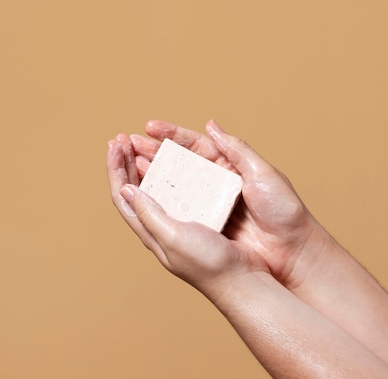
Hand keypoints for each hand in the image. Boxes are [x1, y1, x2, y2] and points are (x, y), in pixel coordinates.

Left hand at [106, 137, 268, 293]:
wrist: (242, 278)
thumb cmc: (208, 263)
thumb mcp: (173, 236)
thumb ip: (149, 214)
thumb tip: (126, 189)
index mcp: (150, 230)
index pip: (122, 195)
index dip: (115, 168)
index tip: (115, 143)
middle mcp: (161, 224)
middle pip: (134, 187)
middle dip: (126, 161)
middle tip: (123, 138)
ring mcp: (180, 220)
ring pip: (155, 185)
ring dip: (145, 163)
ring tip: (141, 143)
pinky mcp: (199, 215)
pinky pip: (178, 188)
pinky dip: (170, 170)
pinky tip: (174, 160)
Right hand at [125, 120, 328, 289]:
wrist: (291, 251)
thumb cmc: (281, 209)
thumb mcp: (262, 172)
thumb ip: (236, 148)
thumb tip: (210, 125)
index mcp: (228, 164)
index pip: (194, 143)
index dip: (170, 134)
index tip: (148, 127)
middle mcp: (214, 182)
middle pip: (176, 162)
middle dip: (151, 151)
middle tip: (126, 142)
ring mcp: (207, 204)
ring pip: (172, 184)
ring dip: (149, 172)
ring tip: (126, 160)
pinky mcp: (204, 224)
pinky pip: (177, 208)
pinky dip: (158, 199)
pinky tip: (140, 191)